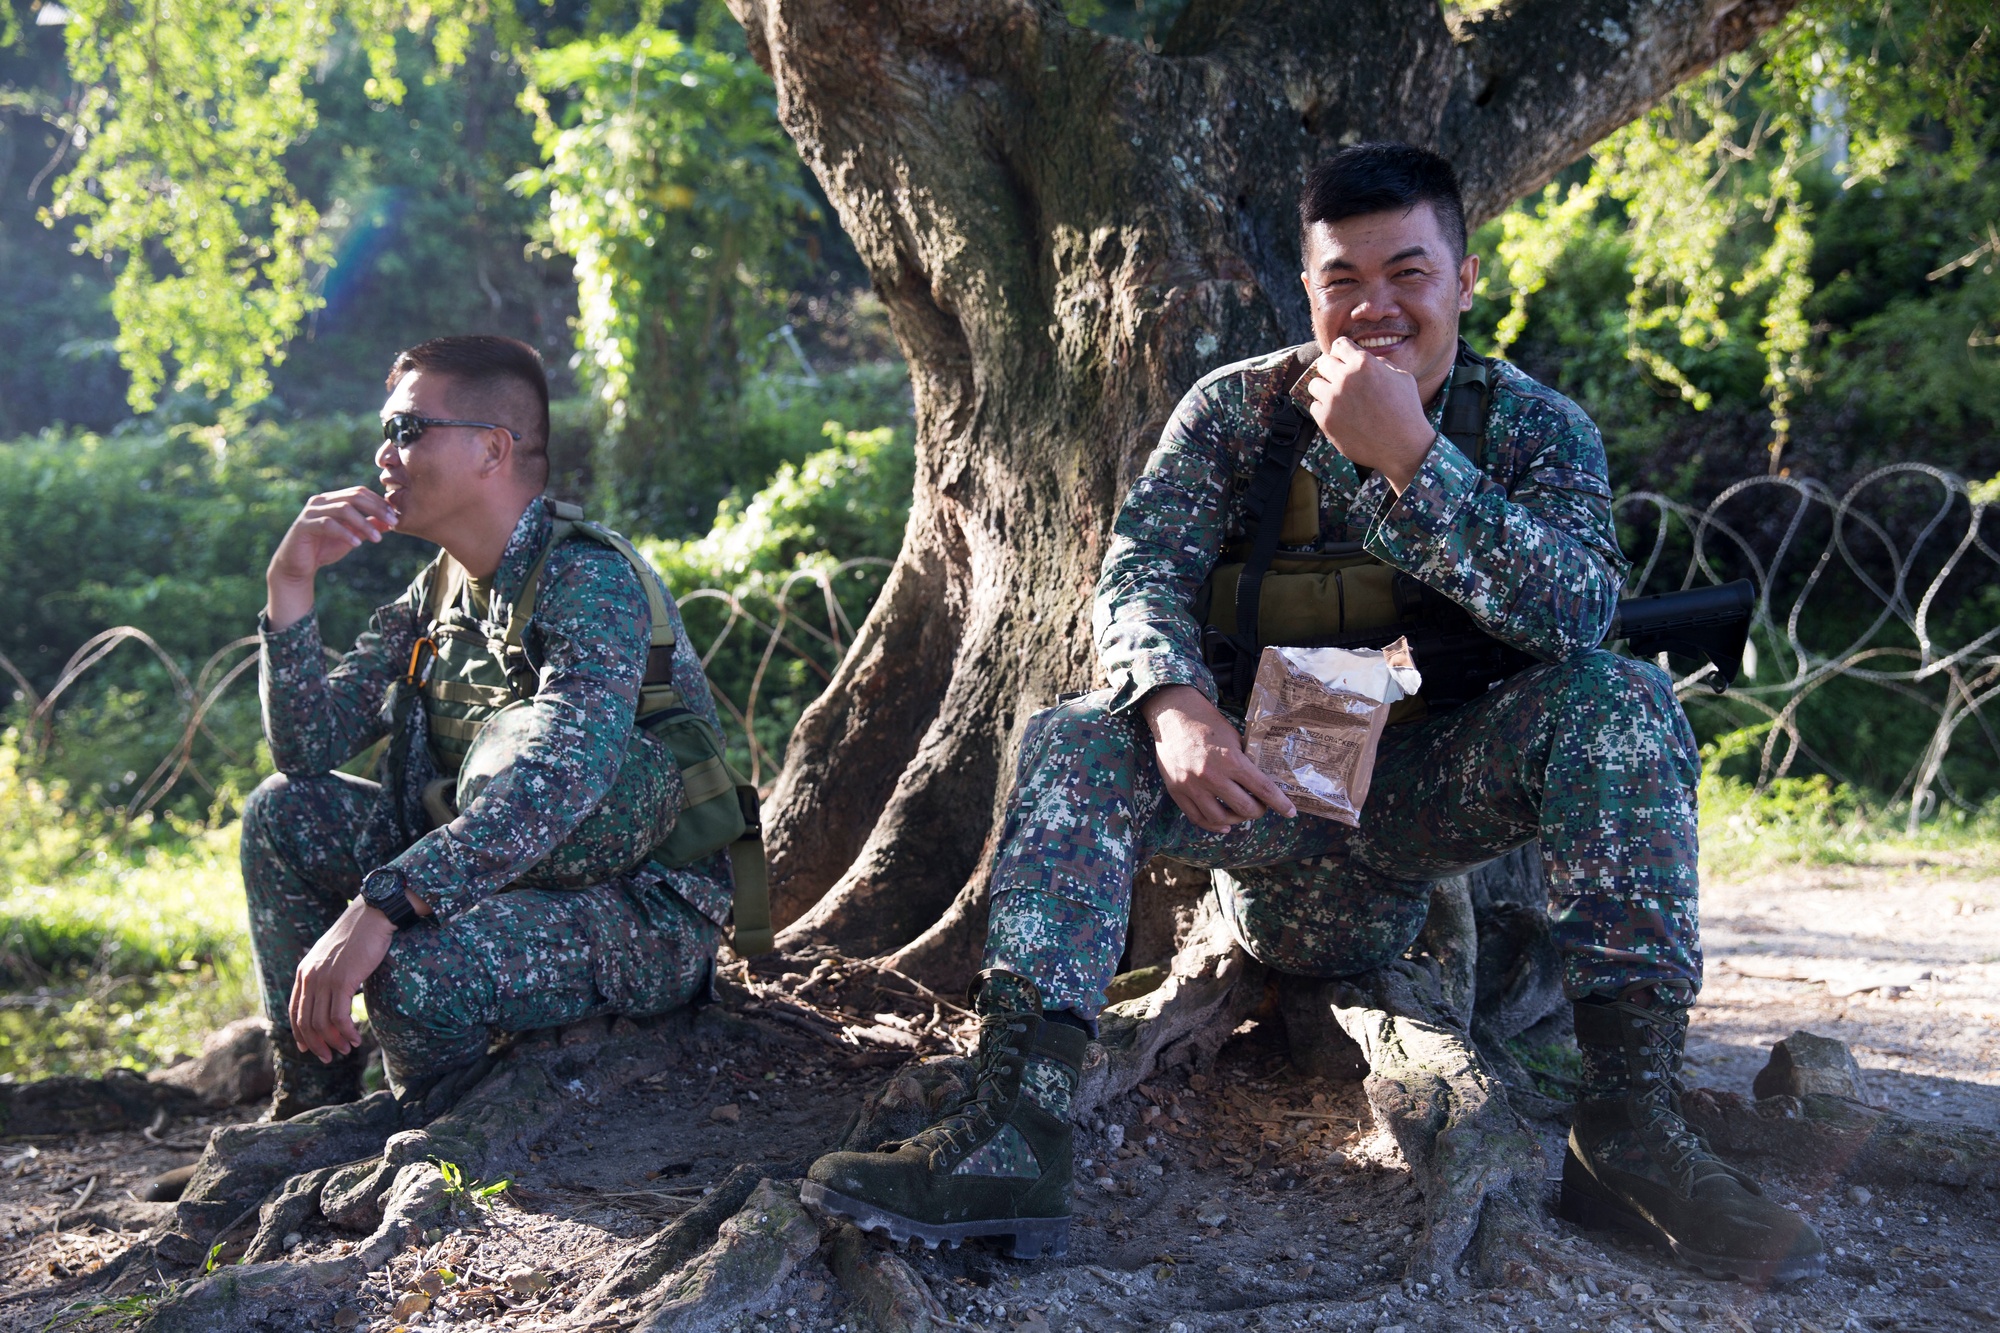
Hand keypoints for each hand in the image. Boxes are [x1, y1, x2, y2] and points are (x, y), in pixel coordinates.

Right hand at [265, 487, 397, 631]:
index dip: (379, 503)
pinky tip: (357, 543)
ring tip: (377, 538)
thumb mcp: (352, 536)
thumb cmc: (325, 548)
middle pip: (353, 496)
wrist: (298, 565)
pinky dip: (345, 533)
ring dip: (363, 523)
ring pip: (342, 509)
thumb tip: (391, 521)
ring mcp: (311, 512)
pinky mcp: (304, 526)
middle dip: (376, 509)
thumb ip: (368, 526)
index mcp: (333, 499)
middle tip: (393, 523)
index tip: (396, 516)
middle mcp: (321, 501)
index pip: (360, 492)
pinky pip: (328, 525)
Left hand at [288, 896, 395, 1062]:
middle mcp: (309, 977)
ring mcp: (325, 979)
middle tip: (329, 1057)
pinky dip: (347, 1032)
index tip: (308, 1049)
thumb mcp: (332, 955)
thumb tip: (331, 994)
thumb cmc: (359, 934)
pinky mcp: (342, 981)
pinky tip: (356, 1038)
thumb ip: (325, 974)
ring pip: (322, 1023)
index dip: (299, 1034)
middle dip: (317, 1044)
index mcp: (304, 971)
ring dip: (335, 1041)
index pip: (294, 1011)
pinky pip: (340, 1017)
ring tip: (347, 1049)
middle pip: (306, 1021)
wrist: (373, 915)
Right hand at [1140, 685, 1296, 833]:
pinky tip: (1223, 826)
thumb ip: (1246, 761)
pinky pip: (1197, 818)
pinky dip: (1213, 826)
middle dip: (1258, 811)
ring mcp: (1192, 786)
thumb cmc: (1208, 724)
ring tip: (1241, 814)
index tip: (1290, 812)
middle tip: (1260, 807)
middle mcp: (1212, 776)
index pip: (1263, 789)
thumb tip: (1263, 779)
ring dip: (1236, 820)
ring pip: (1220, 819)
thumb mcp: (1234, 738)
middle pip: (1244, 808)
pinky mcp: (1177, 791)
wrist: (1173, 717)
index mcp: (1231, 760)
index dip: (1280, 803)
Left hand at [1304, 338, 1438, 492]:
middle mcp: (1345, 378)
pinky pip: (1314, 407)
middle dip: (1331, 369)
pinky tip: (1339, 415)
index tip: (1343, 360)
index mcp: (1364, 363)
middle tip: (1340, 381)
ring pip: (1314, 384)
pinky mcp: (1326, 420)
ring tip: (1339, 399)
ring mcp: (1333, 399)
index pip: (1339, 344)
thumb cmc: (1407, 410)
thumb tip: (1361, 358)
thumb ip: (1378, 363)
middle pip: (1323, 362)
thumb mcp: (1402, 377)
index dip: (1342, 352)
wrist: (1403, 446)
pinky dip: (1324, 410)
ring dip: (1325, 389)